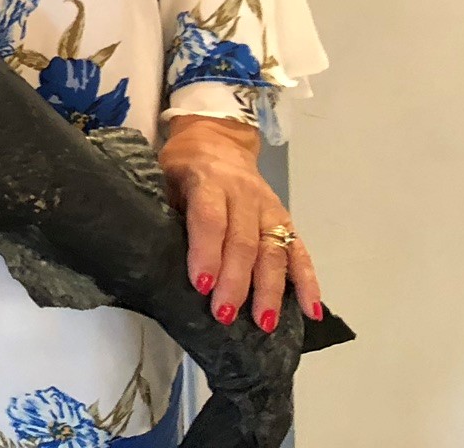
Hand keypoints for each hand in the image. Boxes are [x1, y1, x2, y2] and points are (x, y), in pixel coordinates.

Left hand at [159, 115, 322, 330]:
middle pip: (244, 241)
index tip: (201, 285)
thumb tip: (153, 259)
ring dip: (270, 290)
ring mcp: (269, 208)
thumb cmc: (182, 166)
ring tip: (264, 323)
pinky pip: (300, 252)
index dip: (207, 252)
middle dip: (236, 282)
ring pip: (274, 251)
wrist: (217, 140)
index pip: (210, 219)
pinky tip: (310, 311)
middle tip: (225, 315)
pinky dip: (308, 282)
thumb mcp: (163, 177)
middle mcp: (244, 194)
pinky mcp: (285, 220)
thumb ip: (164, 212)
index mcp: (209, 180)